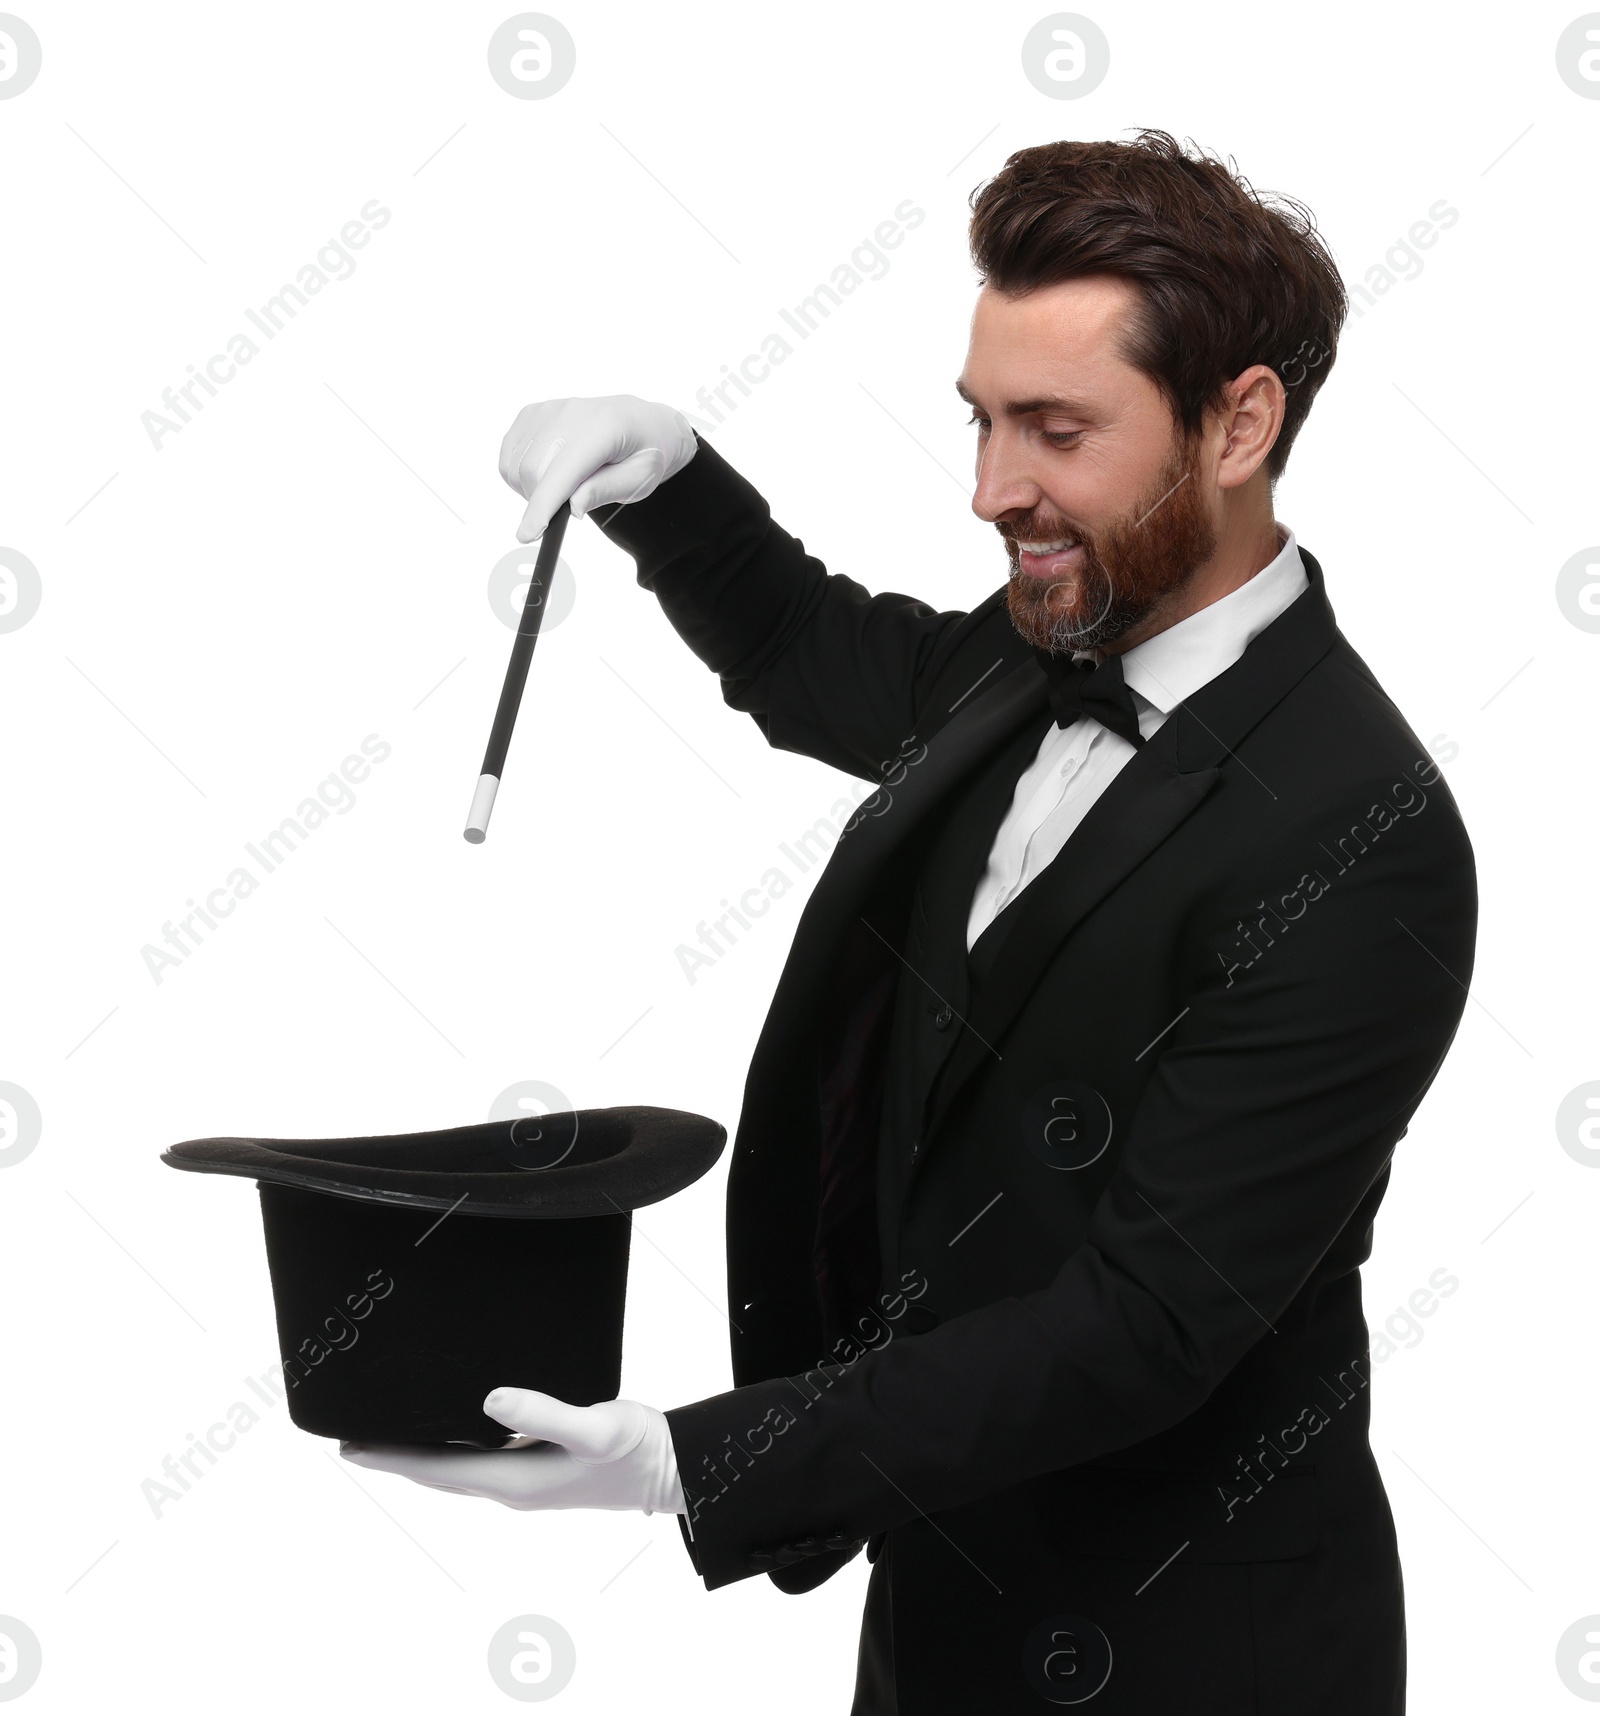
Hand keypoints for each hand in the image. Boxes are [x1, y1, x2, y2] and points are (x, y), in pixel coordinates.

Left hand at [341, 1389, 683, 1513]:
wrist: (671, 1469)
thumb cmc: (636, 1449)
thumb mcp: (594, 1427)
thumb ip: (545, 1414)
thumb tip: (489, 1401)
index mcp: (513, 1482)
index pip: (435, 1469)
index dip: (390, 1458)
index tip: (348, 1448)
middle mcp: (511, 1488)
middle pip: (437, 1474)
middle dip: (395, 1458)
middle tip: (353, 1439)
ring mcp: (525, 1483)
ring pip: (456, 1470)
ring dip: (422, 1455)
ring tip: (390, 1433)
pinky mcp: (540, 1470)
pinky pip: (480, 1461)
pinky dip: (453, 1448)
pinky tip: (454, 1429)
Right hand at [497, 395, 697, 542]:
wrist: (639, 423)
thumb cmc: (643, 453)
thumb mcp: (639, 479)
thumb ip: (605, 490)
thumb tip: (572, 507)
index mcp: (603, 427)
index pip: (563, 471)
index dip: (542, 505)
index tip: (527, 535)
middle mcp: (570, 412)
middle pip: (533, 471)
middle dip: (542, 503)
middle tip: (567, 508)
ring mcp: (547, 410)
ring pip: (516, 465)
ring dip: (531, 490)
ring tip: (562, 489)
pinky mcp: (531, 414)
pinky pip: (509, 456)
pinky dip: (519, 475)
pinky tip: (546, 475)